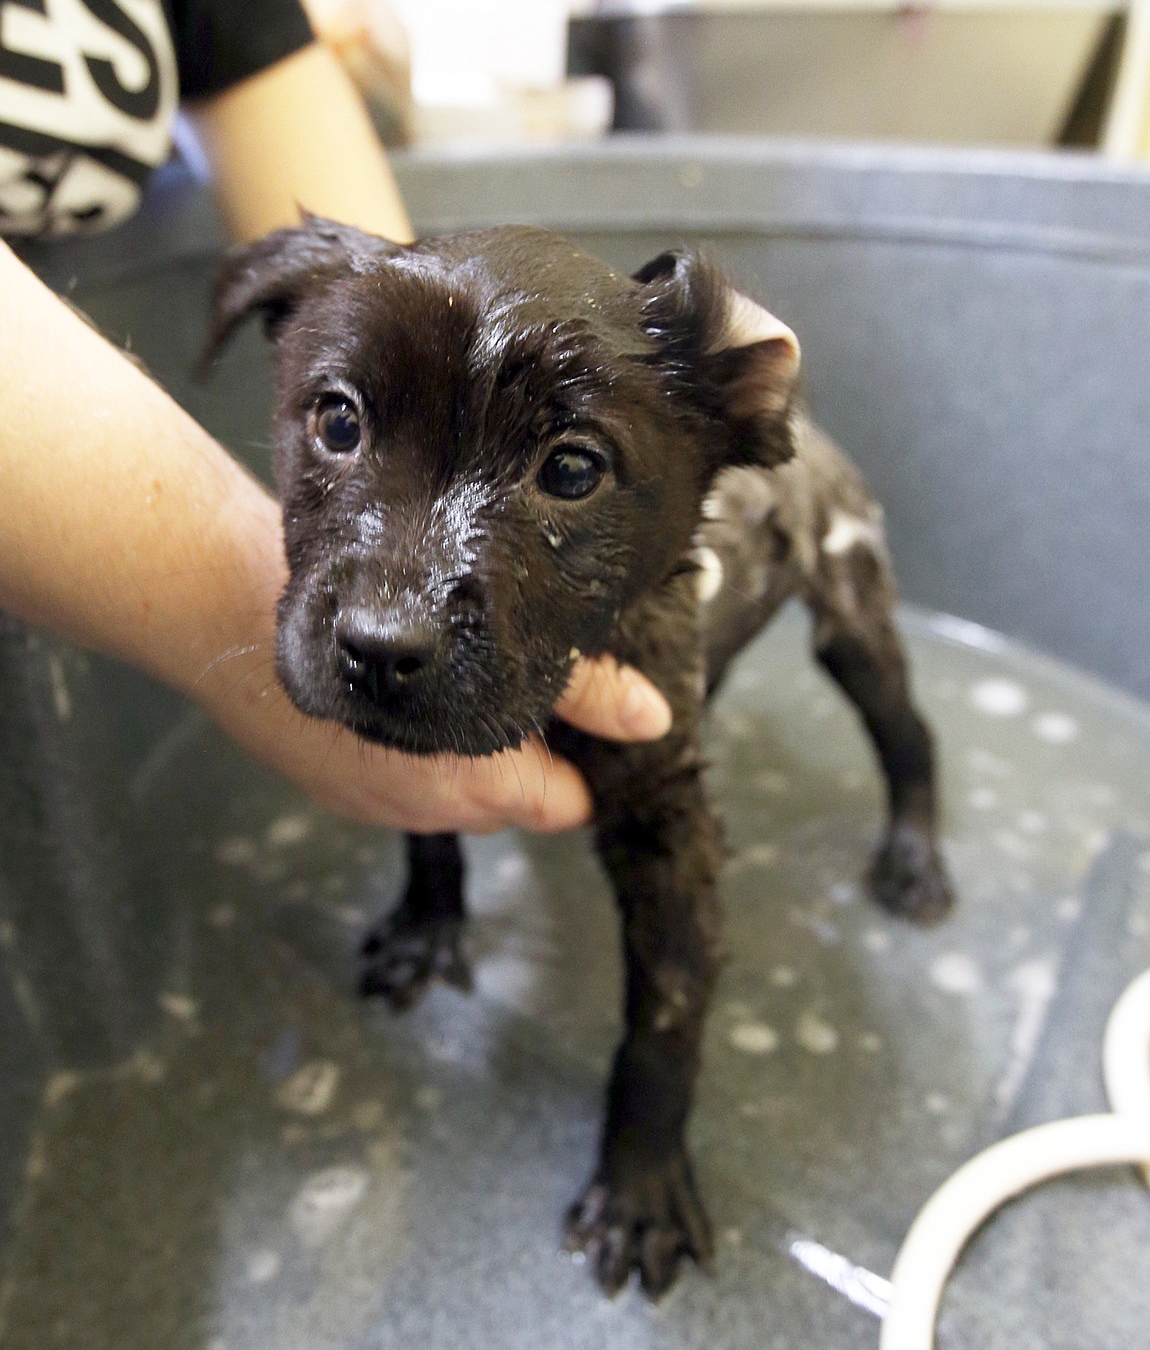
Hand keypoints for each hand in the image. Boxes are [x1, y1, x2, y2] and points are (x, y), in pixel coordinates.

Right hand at [197, 639, 670, 835]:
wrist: (231, 603)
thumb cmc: (369, 615)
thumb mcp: (494, 647)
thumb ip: (582, 686)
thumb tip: (653, 719)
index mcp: (477, 788)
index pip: (565, 804)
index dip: (583, 762)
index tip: (583, 715)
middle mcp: (429, 811)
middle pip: (514, 795)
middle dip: (526, 747)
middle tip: (520, 674)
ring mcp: (376, 804)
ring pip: (456, 784)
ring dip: (468, 743)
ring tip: (455, 670)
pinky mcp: (334, 784)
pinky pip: (403, 773)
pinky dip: (415, 742)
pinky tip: (403, 688)